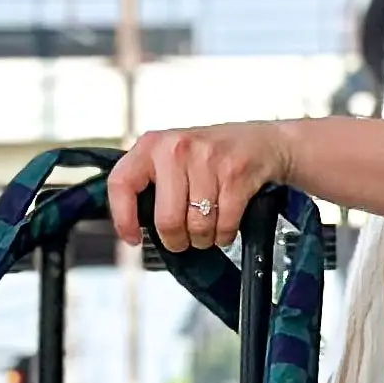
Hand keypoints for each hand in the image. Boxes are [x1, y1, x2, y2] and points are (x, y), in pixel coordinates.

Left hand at [108, 122, 294, 254]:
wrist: (262, 141)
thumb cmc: (212, 155)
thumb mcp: (174, 157)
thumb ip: (152, 185)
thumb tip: (135, 226)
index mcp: (153, 145)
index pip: (122, 183)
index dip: (123, 218)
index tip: (133, 237)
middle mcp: (177, 148)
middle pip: (167, 220)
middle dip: (176, 241)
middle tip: (182, 239)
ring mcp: (208, 159)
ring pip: (198, 226)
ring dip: (203, 238)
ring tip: (206, 227)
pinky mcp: (235, 173)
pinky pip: (224, 224)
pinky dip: (224, 235)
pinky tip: (224, 225)